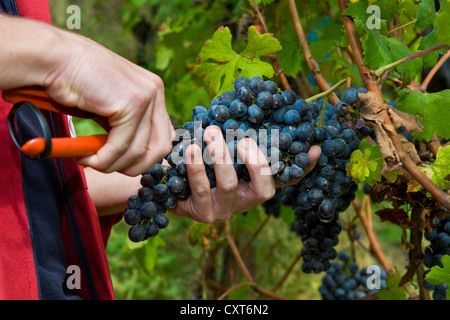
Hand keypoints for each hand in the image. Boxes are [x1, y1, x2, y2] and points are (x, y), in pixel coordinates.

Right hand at [43, 28, 173, 175]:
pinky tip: (85, 156)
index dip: (145, 157)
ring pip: (139, 152)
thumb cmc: (76, 83)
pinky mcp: (132, 104)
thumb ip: (126, 127)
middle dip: (134, 166)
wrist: (54, 59)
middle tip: (106, 166)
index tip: (120, 163)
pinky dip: (102, 159)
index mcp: (153, 91)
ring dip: (112, 165)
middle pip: (161, 148)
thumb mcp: (110, 107)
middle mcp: (155, 92)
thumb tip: (135, 159)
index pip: (164, 137)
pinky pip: (121, 147)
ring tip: (89, 159)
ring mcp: (146, 97)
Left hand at [170, 126, 320, 222]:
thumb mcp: (219, 145)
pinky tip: (188, 148)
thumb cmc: (199, 157)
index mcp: (253, 185)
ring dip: (220, 157)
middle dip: (254, 160)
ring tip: (209, 133)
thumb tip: (251, 105)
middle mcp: (244, 200)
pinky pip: (200, 190)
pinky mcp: (201, 214)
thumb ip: (236, 133)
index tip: (315, 148)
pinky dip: (195, 167)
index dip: (301, 168)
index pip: (283, 180)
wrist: (167, 179)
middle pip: (263, 188)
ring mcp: (224, 210)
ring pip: (229, 186)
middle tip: (244, 137)